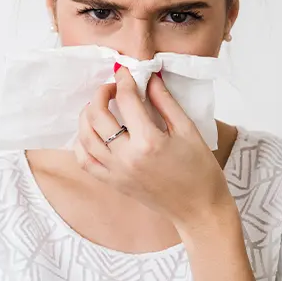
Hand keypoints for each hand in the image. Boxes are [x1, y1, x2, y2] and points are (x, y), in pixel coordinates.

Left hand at [73, 66, 235, 229]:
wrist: (199, 208)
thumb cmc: (200, 169)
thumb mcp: (188, 129)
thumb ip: (165, 101)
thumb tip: (149, 77)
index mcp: (149, 141)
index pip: (126, 99)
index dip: (124, 80)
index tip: (126, 72)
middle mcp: (126, 157)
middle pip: (97, 115)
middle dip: (101, 93)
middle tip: (112, 87)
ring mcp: (116, 172)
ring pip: (85, 136)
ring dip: (87, 114)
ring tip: (99, 105)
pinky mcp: (113, 183)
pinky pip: (85, 161)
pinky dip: (82, 143)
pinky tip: (91, 132)